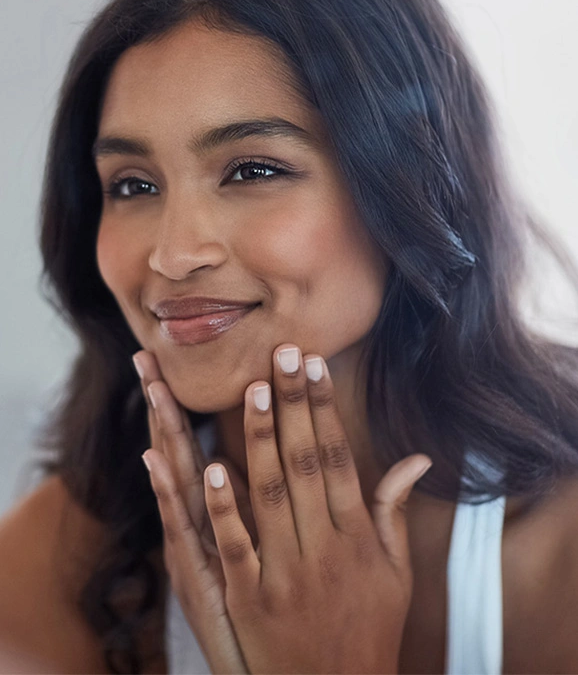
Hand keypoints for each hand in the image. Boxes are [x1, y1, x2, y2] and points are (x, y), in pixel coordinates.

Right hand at [133, 350, 253, 674]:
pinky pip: (190, 530)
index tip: (165, 364)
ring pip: (176, 483)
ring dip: (166, 435)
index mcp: (212, 516)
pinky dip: (177, 498)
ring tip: (154, 390)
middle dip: (165, 405)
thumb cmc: (265, 612)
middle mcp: (195, 527)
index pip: (196, 447)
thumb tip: (237, 462)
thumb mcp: (255, 555)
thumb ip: (259, 504)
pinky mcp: (199, 580)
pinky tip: (162, 463)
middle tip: (145, 357)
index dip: (181, 407)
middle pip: (178, 453)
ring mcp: (194, 551)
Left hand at [140, 344, 431, 674]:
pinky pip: (236, 547)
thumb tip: (416, 458)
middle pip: (306, 464)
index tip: (314, 366)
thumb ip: (394, 511)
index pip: (338, 458)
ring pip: (272, 495)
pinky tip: (212, 466)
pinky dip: (224, 508)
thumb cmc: (370, 628)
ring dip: (262, 440)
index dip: (325, 410)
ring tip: (254, 389)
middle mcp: (325, 549)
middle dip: (295, 405)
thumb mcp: (396, 572)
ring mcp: (286, 575)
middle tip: (283, 353)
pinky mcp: (250, 601)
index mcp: (358, 536)